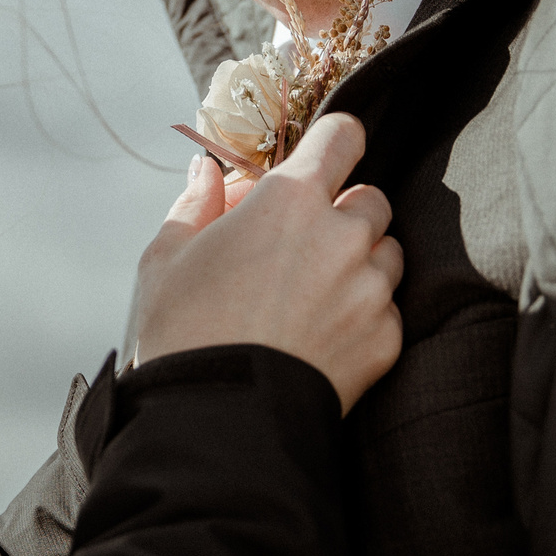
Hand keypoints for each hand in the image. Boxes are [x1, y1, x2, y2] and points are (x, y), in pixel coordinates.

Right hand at [127, 114, 403, 412]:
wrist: (219, 419)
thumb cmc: (184, 332)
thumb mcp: (166, 257)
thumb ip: (196, 203)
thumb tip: (207, 171)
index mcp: (290, 200)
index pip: (343, 136)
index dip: (334, 142)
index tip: (323, 158)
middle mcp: (343, 235)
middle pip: (372, 198)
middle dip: (344, 212)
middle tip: (304, 244)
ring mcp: (371, 289)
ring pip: (388, 253)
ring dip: (361, 262)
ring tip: (314, 295)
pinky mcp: (386, 339)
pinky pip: (389, 310)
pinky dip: (365, 315)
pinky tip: (322, 336)